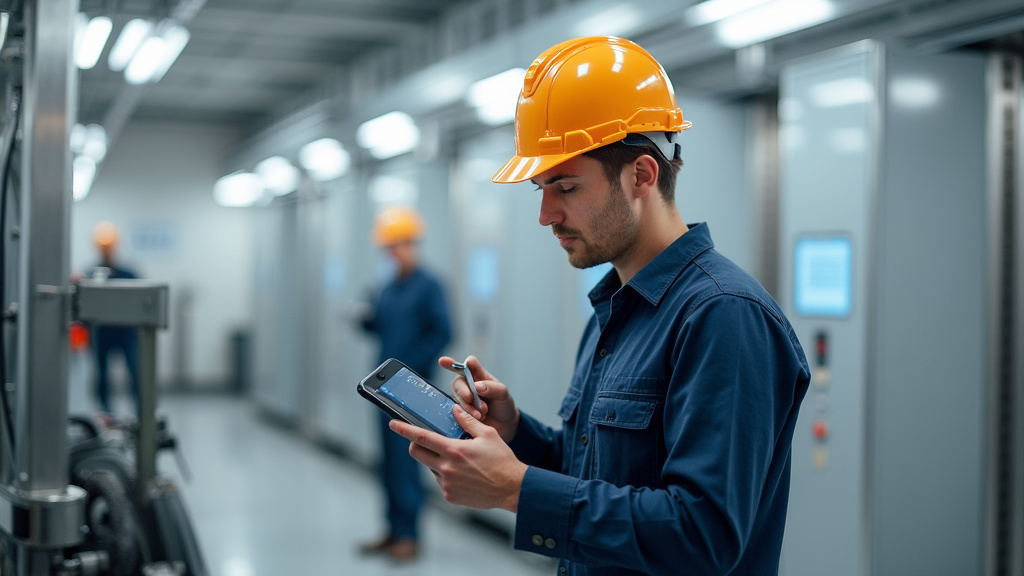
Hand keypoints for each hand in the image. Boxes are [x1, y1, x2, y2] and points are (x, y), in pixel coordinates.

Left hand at [389, 406, 526, 511]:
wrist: (512, 488)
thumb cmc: (502, 461)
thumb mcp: (487, 435)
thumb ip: (467, 421)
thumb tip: (454, 410)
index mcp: (454, 450)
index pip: (422, 437)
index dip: (404, 429)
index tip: (393, 424)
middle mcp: (447, 468)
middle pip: (417, 453)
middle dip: (416, 444)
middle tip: (426, 440)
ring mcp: (447, 484)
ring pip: (430, 467)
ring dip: (436, 460)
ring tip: (458, 460)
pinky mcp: (450, 496)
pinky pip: (440, 481)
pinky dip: (446, 474)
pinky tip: (464, 474)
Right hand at [438, 355, 520, 441]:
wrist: (505, 425)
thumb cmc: (503, 404)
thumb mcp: (503, 394)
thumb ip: (492, 388)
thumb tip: (477, 386)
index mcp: (479, 376)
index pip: (468, 365)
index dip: (455, 363)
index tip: (443, 361)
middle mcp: (469, 385)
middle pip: (458, 382)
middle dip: (463, 390)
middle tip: (470, 398)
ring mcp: (464, 399)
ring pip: (458, 399)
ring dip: (469, 406)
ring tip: (482, 413)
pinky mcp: (461, 413)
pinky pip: (457, 412)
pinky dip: (467, 415)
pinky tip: (477, 418)